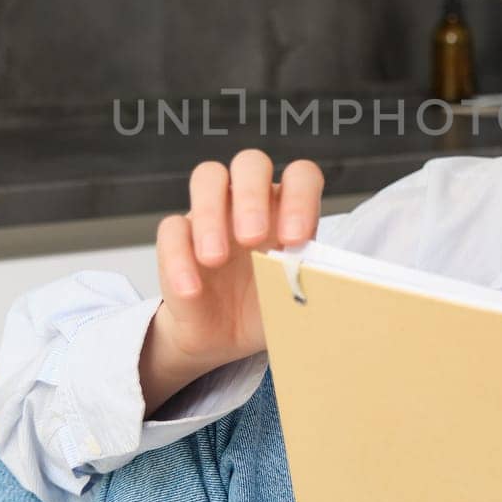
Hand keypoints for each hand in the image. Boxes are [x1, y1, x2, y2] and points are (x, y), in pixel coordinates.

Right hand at [139, 149, 324, 414]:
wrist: (223, 339)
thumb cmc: (265, 308)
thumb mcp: (292, 302)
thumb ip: (308, 287)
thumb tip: (330, 289)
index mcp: (287, 210)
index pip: (300, 177)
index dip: (300, 198)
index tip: (296, 239)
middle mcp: (250, 202)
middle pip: (251, 163)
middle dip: (252, 196)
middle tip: (252, 238)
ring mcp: (211, 214)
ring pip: (208, 177)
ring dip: (211, 214)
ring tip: (216, 259)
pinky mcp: (178, 238)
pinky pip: (172, 228)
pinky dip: (178, 259)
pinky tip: (192, 291)